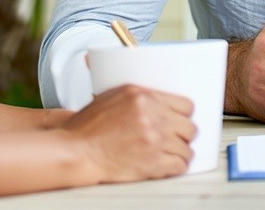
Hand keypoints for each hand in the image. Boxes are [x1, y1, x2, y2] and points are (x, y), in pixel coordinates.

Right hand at [61, 84, 195, 182]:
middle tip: (175, 139)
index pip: (186, 105)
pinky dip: (176, 167)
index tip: (180, 121)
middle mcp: (152, 116)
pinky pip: (179, 165)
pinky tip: (167, 166)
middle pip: (189, 127)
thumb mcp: (111, 96)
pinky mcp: (152, 162)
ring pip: (186, 148)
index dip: (184, 115)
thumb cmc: (87, 128)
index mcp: (143, 96)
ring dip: (180, 153)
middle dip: (182, 135)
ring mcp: (154, 139)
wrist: (75, 151)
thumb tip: (158, 100)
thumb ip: (138, 96)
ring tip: (170, 155)